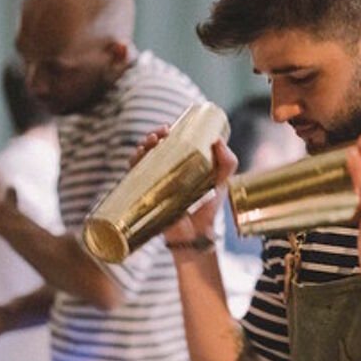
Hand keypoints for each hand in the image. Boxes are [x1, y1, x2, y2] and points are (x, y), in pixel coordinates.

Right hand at [131, 126, 237, 243]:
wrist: (197, 233)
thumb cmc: (209, 207)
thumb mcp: (222, 181)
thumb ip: (227, 162)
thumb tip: (218, 141)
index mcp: (181, 163)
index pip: (169, 142)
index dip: (165, 132)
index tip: (169, 127)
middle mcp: (164, 170)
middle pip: (153, 148)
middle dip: (153, 136)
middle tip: (160, 134)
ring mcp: (153, 182)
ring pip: (141, 158)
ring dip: (142, 146)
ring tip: (151, 142)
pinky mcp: (145, 194)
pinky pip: (133, 176)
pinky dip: (133, 163)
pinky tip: (137, 157)